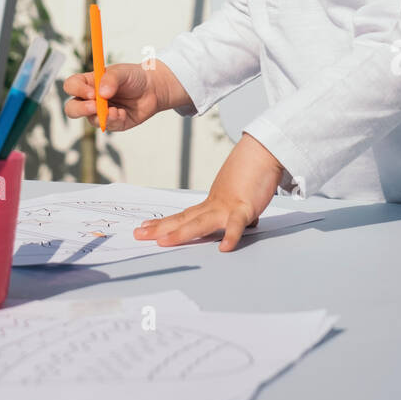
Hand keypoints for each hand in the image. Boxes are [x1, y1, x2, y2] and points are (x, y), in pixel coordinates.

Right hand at [62, 61, 184, 132]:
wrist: (153, 89)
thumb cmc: (134, 77)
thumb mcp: (122, 72)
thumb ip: (111, 79)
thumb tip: (101, 94)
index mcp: (88, 82)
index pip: (71, 86)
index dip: (77, 89)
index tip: (91, 91)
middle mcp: (91, 99)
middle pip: (72, 108)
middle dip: (80, 109)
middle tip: (94, 106)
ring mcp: (100, 113)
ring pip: (90, 120)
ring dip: (102, 116)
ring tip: (116, 110)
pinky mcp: (112, 123)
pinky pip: (107, 126)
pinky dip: (114, 120)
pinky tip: (123, 113)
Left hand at [133, 133, 285, 251]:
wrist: (262, 151)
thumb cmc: (252, 172)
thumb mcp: (238, 196)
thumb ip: (237, 212)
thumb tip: (243, 223)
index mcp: (211, 203)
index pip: (183, 215)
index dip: (164, 223)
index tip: (145, 227)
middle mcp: (214, 205)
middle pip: (183, 219)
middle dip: (160, 229)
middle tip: (138, 235)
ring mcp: (227, 206)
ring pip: (201, 222)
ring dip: (181, 233)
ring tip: (164, 242)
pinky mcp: (245, 207)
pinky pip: (237, 224)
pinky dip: (231, 235)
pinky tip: (224, 248)